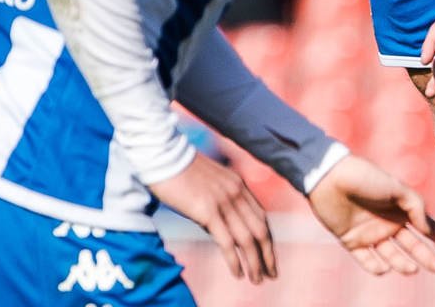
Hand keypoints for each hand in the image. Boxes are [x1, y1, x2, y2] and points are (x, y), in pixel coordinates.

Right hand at [149, 153, 276, 283]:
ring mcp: (224, 202)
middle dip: (267, 255)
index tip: (270, 256)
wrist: (163, 155)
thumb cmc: (180, 168)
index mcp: (239, 185)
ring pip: (248, 239)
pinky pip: (227, 241)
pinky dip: (235, 260)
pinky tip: (238, 274)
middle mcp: (237, 193)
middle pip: (261, 230)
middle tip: (271, 274)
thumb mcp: (208, 182)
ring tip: (258, 279)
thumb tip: (218, 223)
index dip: (268, 239)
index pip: (261, 217)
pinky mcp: (207, 211)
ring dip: (255, 262)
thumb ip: (219, 198)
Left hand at [308, 154, 434, 275]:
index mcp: (402, 208)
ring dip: (402, 264)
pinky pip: (366, 259)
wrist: (331, 179)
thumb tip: (428, 230)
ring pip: (391, 255)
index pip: (425, 226)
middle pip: (411, 244)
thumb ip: (416, 208)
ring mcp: (370, 234)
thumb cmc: (367, 178)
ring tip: (411, 270)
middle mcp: (388, 222)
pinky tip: (384, 268)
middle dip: (426, 256)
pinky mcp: (351, 242)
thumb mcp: (398, 189)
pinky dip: (375, 267)